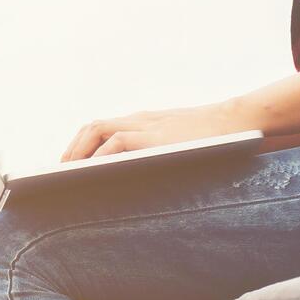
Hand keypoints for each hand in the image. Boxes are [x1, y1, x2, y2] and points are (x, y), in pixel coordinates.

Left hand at [61, 101, 252, 162]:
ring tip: (68, 174)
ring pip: (99, 129)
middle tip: (61, 173)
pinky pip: (118, 141)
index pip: (103, 127)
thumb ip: (159, 151)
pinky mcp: (155, 136)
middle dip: (74, 148)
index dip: (83, 144)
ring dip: (80, 150)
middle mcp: (141, 120)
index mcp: (145, 123)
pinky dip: (101, 154)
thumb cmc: (215, 138)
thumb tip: (141, 178)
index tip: (70, 165)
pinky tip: (92, 170)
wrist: (239, 120)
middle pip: (94, 126)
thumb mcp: (181, 142)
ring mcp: (147, 125)